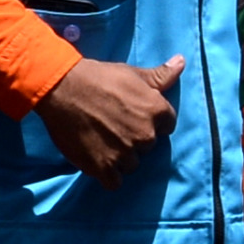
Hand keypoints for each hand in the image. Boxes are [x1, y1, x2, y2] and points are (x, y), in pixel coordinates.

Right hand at [37, 55, 182, 187]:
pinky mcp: (104, 168)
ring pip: (131, 164)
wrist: (62, 89)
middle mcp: (145, 135)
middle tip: (114, 126)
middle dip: (134, 139)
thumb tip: (182, 62)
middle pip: (148, 146)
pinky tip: (98, 159)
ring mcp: (125, 153)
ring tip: (102, 141)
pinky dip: (107, 174)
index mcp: (156, 111)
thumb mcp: (131, 73)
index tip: (133, 115)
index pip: (167, 125)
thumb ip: (160, 75)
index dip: (150, 121)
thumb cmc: (98, 78)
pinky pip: (115, 182)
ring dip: (120, 157)